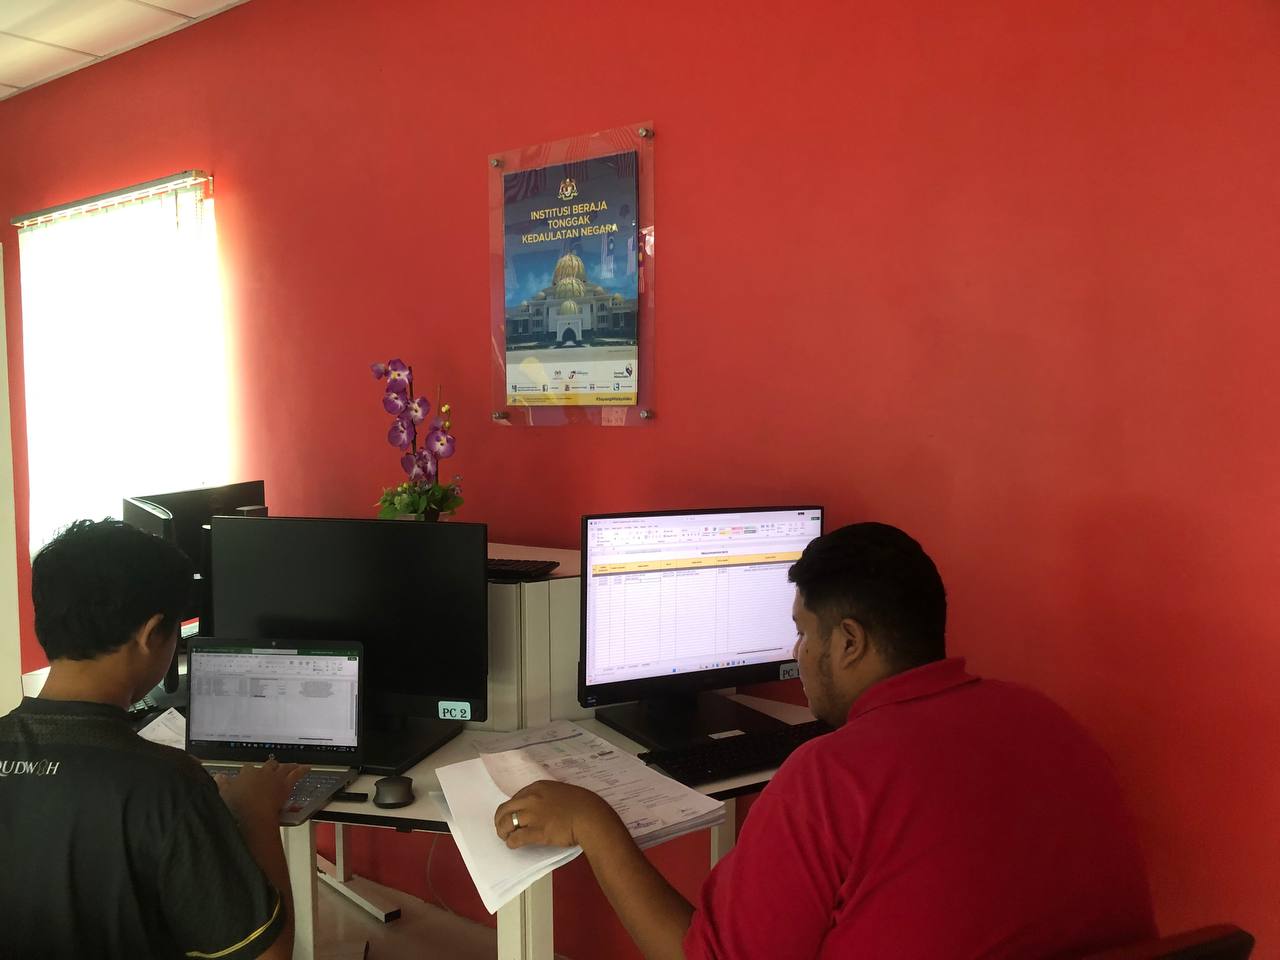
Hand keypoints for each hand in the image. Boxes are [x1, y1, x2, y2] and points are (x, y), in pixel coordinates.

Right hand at [216, 757, 308, 830]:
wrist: (252, 812)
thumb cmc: (237, 806)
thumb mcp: (223, 794)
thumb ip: (222, 784)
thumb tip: (219, 776)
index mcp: (246, 774)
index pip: (247, 769)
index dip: (249, 772)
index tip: (248, 774)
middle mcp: (262, 772)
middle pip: (267, 765)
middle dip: (270, 766)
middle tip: (272, 767)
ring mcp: (275, 777)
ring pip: (282, 767)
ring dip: (287, 766)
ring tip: (291, 764)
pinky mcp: (285, 784)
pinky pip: (296, 774)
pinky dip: (302, 770)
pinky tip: (307, 768)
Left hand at [494, 780, 622, 850]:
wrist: (590, 816)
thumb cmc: (581, 804)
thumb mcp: (561, 792)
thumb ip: (547, 797)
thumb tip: (541, 808)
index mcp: (537, 787)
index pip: (515, 798)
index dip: (511, 809)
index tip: (512, 816)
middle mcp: (531, 798)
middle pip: (505, 809)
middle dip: (500, 820)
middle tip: (503, 828)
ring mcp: (533, 815)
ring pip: (506, 823)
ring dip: (503, 832)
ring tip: (506, 838)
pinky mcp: (536, 832)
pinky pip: (516, 838)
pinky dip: (511, 842)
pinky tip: (513, 845)